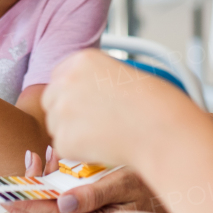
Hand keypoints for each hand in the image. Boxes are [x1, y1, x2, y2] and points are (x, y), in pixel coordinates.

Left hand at [5, 149, 164, 212]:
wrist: (182, 186)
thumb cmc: (159, 186)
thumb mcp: (129, 183)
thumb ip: (96, 194)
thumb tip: (64, 201)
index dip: (26, 202)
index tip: (8, 190)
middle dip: (24, 198)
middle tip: (9, 179)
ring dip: (38, 191)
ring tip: (33, 164)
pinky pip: (66, 208)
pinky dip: (53, 190)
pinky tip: (53, 169)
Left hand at [43, 51, 203, 167]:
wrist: (162, 128)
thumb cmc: (152, 103)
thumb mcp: (118, 73)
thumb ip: (92, 78)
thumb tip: (78, 93)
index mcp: (81, 60)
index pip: (58, 78)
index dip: (72, 95)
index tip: (86, 105)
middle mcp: (66, 80)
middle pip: (51, 101)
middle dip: (67, 114)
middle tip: (94, 124)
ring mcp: (63, 109)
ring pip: (56, 126)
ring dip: (73, 133)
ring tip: (106, 134)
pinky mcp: (65, 138)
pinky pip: (63, 148)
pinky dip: (80, 152)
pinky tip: (104, 146)